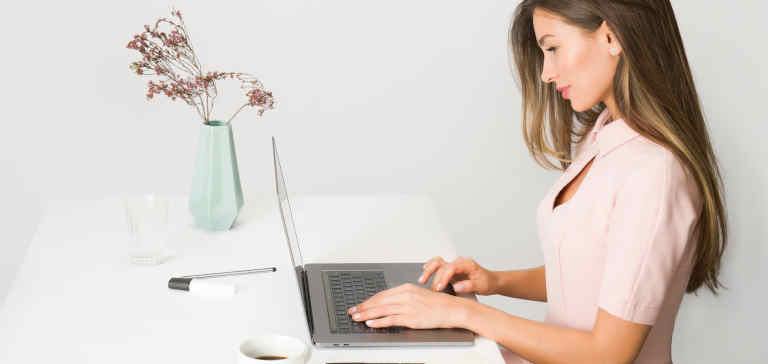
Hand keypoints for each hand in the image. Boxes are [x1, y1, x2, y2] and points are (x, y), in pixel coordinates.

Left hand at [347, 283, 471, 328]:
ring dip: (367, 314)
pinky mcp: (411, 318)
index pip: (382, 294)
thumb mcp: (418, 295)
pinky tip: (371, 323)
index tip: (360, 304)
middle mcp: (406, 296)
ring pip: (382, 310)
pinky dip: (379, 322)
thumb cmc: (438, 304)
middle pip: (379, 301)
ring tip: (357, 318)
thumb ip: (404, 297)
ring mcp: (408, 307)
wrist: (452, 309)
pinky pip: (391, 320)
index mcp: (407, 288)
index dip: (369, 300)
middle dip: (363, 307)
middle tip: (352, 311)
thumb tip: (388, 303)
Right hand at [419, 256, 495, 294]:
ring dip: (428, 270)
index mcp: (467, 264)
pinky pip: (437, 265)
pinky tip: (424, 273)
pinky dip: (430, 268)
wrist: (492, 281)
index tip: (440, 288)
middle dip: (433, 275)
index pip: (451, 267)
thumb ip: (469, 286)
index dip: (443, 277)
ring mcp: (454, 265)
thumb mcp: (482, 286)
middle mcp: (459, 262)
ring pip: (437, 262)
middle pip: (441, 263)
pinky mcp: (450, 270)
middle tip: (430, 288)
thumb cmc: (487, 282)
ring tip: (422, 280)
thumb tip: (456, 286)